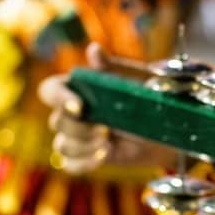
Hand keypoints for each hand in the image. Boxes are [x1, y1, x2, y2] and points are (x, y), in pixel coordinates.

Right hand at [39, 44, 171, 174]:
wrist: (165, 126)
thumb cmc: (148, 96)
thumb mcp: (133, 78)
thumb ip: (111, 67)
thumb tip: (94, 49)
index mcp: (77, 88)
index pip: (49, 90)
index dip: (57, 98)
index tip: (80, 106)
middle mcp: (72, 112)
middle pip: (56, 122)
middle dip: (79, 128)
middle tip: (105, 129)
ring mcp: (78, 136)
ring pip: (61, 145)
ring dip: (83, 147)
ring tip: (107, 144)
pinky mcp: (86, 157)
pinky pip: (70, 165)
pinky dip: (84, 163)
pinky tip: (103, 156)